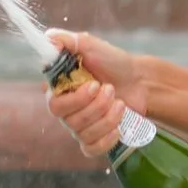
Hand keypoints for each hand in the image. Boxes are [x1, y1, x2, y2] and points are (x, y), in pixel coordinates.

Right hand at [44, 26, 134, 163]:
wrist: (139, 81)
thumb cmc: (112, 61)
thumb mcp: (89, 45)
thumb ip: (67, 41)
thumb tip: (47, 38)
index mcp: (60, 89)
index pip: (53, 104)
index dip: (75, 99)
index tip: (94, 84)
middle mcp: (66, 110)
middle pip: (69, 120)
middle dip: (95, 107)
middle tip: (111, 90)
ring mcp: (79, 126)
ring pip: (83, 133)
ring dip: (107, 118)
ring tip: (120, 103)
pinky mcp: (94, 139)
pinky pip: (91, 148)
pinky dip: (106, 139)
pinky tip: (118, 127)